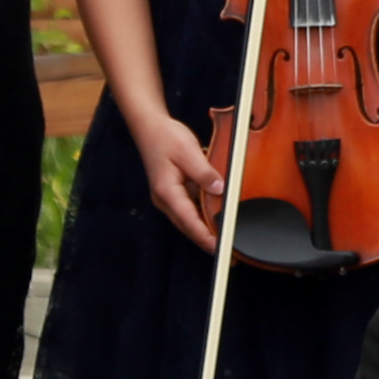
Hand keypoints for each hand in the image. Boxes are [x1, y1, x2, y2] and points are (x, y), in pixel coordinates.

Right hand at [125, 89, 226, 255]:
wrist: (150, 127)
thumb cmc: (167, 138)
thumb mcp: (188, 152)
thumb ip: (204, 173)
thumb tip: (220, 190)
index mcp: (167, 192)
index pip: (189, 221)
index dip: (205, 236)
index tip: (219, 248)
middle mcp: (166, 199)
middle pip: (188, 226)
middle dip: (207, 239)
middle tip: (228, 252)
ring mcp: (169, 197)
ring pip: (189, 218)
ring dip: (206, 228)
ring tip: (227, 238)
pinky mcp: (174, 191)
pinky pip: (190, 207)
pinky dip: (204, 213)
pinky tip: (219, 216)